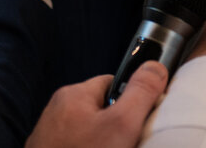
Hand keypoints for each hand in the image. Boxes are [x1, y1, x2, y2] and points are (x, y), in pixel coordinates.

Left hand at [25, 62, 167, 147]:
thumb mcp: (121, 124)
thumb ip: (140, 93)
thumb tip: (155, 66)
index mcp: (73, 95)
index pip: (112, 83)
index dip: (132, 99)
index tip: (141, 118)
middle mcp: (57, 112)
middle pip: (101, 110)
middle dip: (117, 126)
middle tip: (127, 143)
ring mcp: (50, 137)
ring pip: (89, 132)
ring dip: (104, 142)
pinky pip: (77, 146)